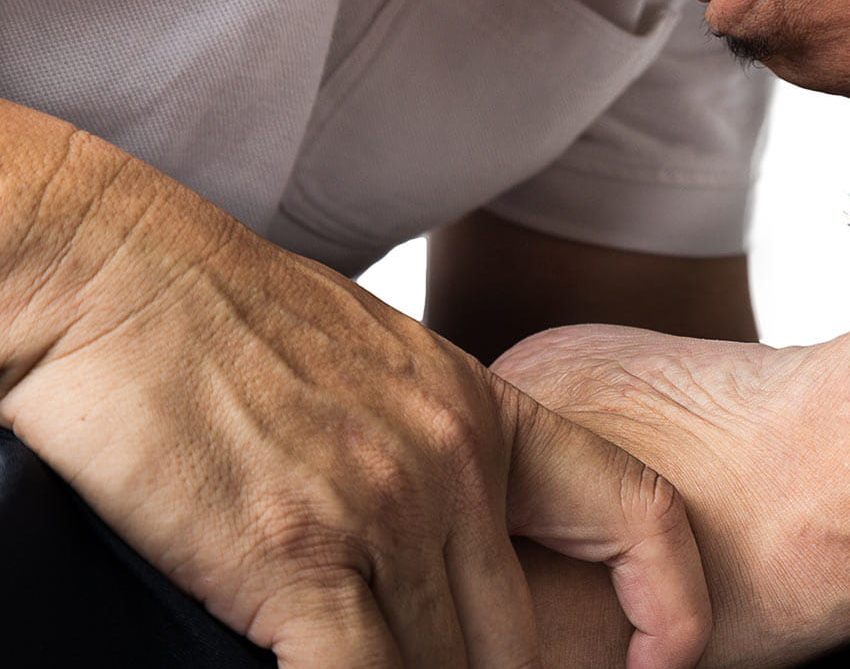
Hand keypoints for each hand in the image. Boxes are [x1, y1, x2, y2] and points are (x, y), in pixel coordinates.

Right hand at [0, 117, 709, 667]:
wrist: (124, 276)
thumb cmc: (239, 317)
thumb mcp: (388, 362)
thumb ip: (439, 441)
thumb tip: (452, 524)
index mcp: (490, 410)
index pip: (635, 510)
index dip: (668, 595)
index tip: (660, 655)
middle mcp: (456, 465)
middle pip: (517, 636)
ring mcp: (385, 512)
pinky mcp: (297, 556)